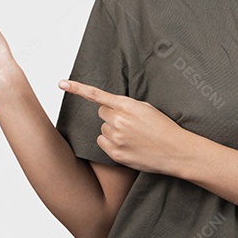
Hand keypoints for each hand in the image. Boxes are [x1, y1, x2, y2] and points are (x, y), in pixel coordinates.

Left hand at [57, 79, 191, 175]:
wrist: (175, 151)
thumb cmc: (163, 128)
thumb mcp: (146, 108)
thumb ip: (125, 105)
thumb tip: (107, 106)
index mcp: (127, 106)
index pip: (96, 95)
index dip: (77, 88)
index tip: (61, 84)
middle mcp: (118, 121)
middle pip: (101, 113)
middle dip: (111, 115)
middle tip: (129, 123)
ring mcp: (116, 138)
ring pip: (103, 129)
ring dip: (113, 130)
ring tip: (132, 136)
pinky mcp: (115, 154)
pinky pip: (103, 143)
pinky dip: (111, 143)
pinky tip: (127, 145)